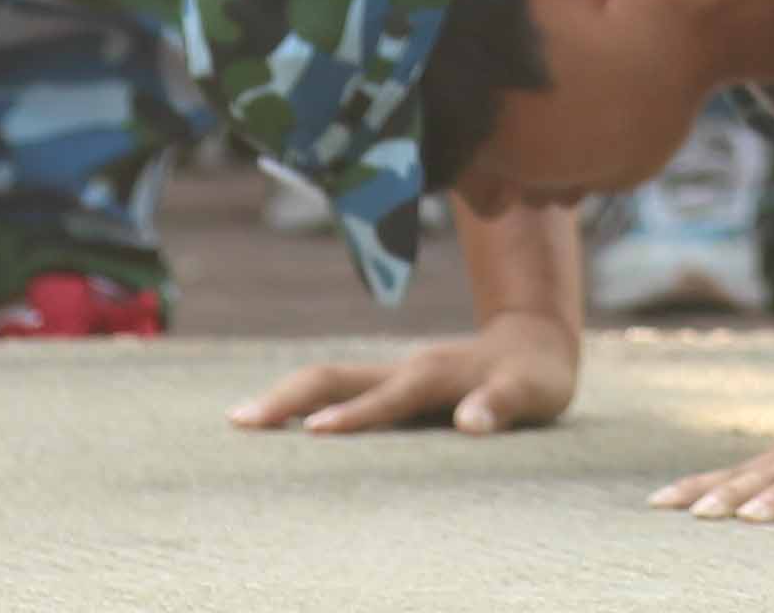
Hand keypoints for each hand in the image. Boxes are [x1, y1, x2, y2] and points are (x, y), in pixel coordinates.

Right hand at [230, 314, 577, 438]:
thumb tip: (471, 423)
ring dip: (285, 397)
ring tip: (239, 421)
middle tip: (239, 421)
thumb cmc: (534, 375)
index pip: (387, 398)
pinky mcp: (389, 384)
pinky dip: (300, 403)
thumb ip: (502, 405)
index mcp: (433, 374)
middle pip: (334, 375)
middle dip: (288, 396)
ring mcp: (392, 374)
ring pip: (328, 379)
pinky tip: (272, 424)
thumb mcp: (532, 392)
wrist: (534, 340)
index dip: (353, 416)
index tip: (312, 433)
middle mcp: (403, 369)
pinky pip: (337, 390)